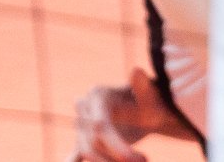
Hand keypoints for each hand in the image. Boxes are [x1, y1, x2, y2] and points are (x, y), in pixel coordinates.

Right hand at [69, 69, 183, 161]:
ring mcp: (82, 126)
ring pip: (87, 152)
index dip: (117, 146)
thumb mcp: (150, 95)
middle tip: (143, 161)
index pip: (101, 127)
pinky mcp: (83, 140)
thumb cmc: (150, 100)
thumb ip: (142, 85)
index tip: (135, 158)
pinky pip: (76, 155)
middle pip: (92, 143)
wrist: (148, 110)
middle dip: (116, 156)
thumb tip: (136, 70)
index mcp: (97, 96)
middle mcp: (85, 110)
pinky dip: (73, 161)